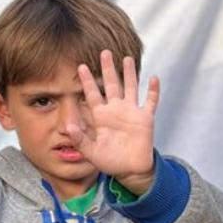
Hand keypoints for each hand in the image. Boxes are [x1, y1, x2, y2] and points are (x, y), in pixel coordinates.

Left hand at [68, 50, 159, 194]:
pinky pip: (150, 101)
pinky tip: (154, 78)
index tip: (81, 66)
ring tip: (127, 58)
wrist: (129, 170)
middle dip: (107, 69)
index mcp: (101, 116)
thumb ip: (80, 139)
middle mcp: (116, 110)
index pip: (92, 94)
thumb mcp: (91, 152)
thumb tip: (68, 126)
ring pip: (130, 87)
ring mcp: (131, 112)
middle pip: (111, 84)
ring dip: (129, 73)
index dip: (87, 81)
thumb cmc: (109, 161)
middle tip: (104, 52)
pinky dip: (153, 91)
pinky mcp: (145, 118)